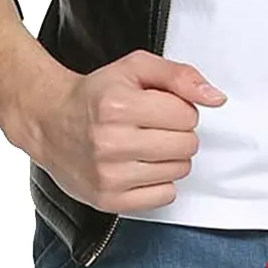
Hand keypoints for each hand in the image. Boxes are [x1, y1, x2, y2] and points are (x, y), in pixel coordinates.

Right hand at [24, 49, 226, 213]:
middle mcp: (111, 141)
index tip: (161, 106)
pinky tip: (141, 165)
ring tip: (146, 144)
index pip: (187, 114)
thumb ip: (180, 75)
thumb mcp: (137, 67)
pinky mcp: (108, 200)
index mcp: (118, 104)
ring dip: (171, 156)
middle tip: (155, 125)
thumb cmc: (98, 93)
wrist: (51, 121)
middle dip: (179, 132)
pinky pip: (164, 196)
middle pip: (187, 144)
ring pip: (178, 170)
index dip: (180, 108)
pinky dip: (160, 181)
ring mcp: (108, 175)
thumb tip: (216, 98)